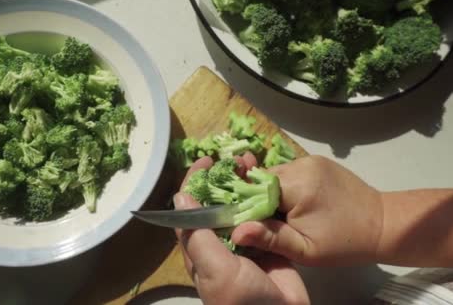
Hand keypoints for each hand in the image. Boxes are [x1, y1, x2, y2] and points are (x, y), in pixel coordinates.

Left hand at [174, 154, 308, 304]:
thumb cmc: (242, 299)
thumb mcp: (215, 268)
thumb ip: (198, 235)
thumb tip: (180, 197)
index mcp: (200, 249)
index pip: (190, 210)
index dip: (195, 183)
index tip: (206, 161)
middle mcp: (220, 243)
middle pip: (217, 204)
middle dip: (224, 180)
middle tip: (237, 161)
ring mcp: (245, 243)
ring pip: (241, 207)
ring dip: (245, 186)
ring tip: (254, 166)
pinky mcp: (268, 243)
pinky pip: (264, 217)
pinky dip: (266, 200)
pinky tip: (271, 184)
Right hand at [232, 155, 382, 266]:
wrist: (382, 224)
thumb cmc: (343, 243)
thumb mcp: (304, 250)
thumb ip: (270, 238)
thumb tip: (236, 231)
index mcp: (296, 186)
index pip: (253, 189)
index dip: (247, 206)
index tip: (250, 224)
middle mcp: (301, 165)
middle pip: (262, 179)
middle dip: (259, 199)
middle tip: (271, 222)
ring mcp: (310, 160)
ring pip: (274, 175)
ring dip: (272, 192)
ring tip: (286, 214)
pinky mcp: (316, 160)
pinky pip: (288, 172)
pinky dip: (285, 186)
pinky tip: (297, 203)